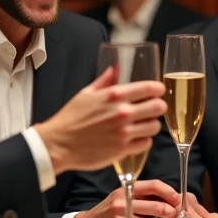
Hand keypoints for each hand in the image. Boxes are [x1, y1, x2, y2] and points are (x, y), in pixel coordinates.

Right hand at [34, 67, 166, 172]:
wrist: (58, 144)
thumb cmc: (71, 118)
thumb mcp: (86, 94)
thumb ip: (104, 81)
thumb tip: (115, 68)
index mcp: (114, 95)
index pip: (150, 88)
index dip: (158, 89)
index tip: (158, 91)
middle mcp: (122, 112)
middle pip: (158, 107)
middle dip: (158, 107)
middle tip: (153, 109)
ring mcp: (123, 132)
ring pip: (154, 127)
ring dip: (151, 125)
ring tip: (143, 125)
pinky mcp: (122, 149)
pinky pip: (145, 143)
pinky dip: (143, 141)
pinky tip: (135, 138)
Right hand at [70, 179, 179, 217]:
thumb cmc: (108, 213)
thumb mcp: (122, 198)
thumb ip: (142, 196)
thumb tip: (170, 199)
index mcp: (126, 190)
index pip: (154, 185)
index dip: (170, 192)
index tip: (178, 199)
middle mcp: (123, 203)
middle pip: (157, 206)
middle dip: (169, 212)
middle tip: (172, 215)